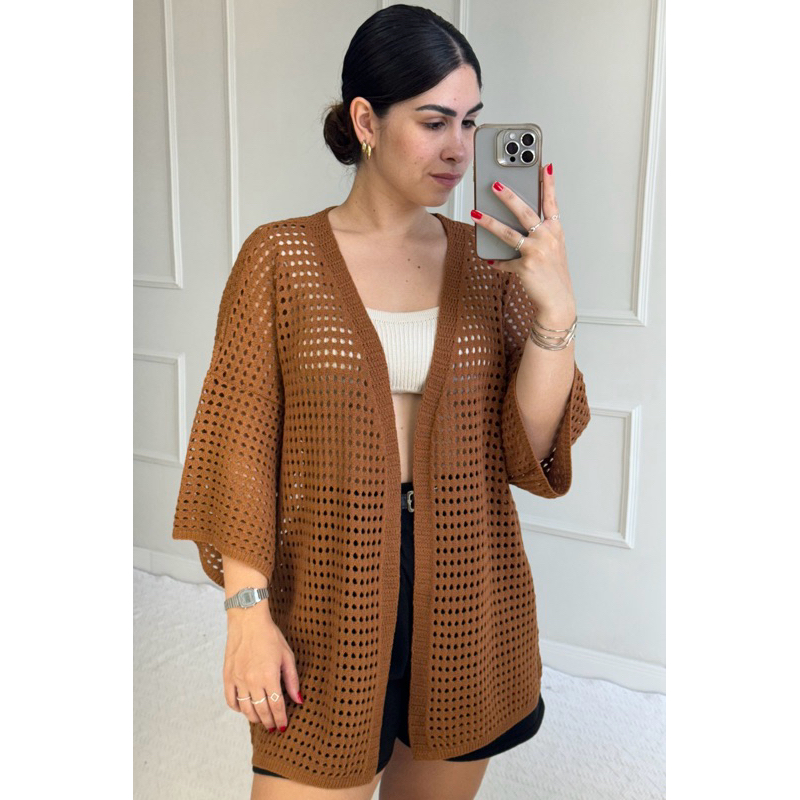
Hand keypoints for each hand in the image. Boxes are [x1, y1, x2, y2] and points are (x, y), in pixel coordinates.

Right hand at [223, 615, 303, 732]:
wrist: (248, 621)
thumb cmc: (270, 636)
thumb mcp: (287, 656)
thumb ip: (292, 680)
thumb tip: (298, 700)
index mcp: (269, 676)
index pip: (276, 706)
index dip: (281, 719)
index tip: (283, 726)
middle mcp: (252, 681)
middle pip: (261, 711)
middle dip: (269, 722)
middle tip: (273, 727)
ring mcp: (238, 680)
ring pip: (246, 709)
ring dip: (254, 718)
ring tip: (261, 719)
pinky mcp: (228, 676)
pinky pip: (231, 700)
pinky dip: (238, 708)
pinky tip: (244, 709)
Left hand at [471, 163, 575, 323]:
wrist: (558, 300)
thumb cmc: (553, 273)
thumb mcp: (552, 249)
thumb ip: (538, 234)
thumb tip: (515, 224)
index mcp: (555, 230)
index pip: (551, 202)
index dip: (547, 183)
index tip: (543, 165)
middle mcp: (547, 237)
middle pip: (525, 211)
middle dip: (509, 196)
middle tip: (495, 184)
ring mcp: (537, 251)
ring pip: (509, 233)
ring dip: (489, 222)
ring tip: (475, 213)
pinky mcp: (526, 266)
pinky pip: (505, 261)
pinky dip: (498, 262)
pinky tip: (490, 260)